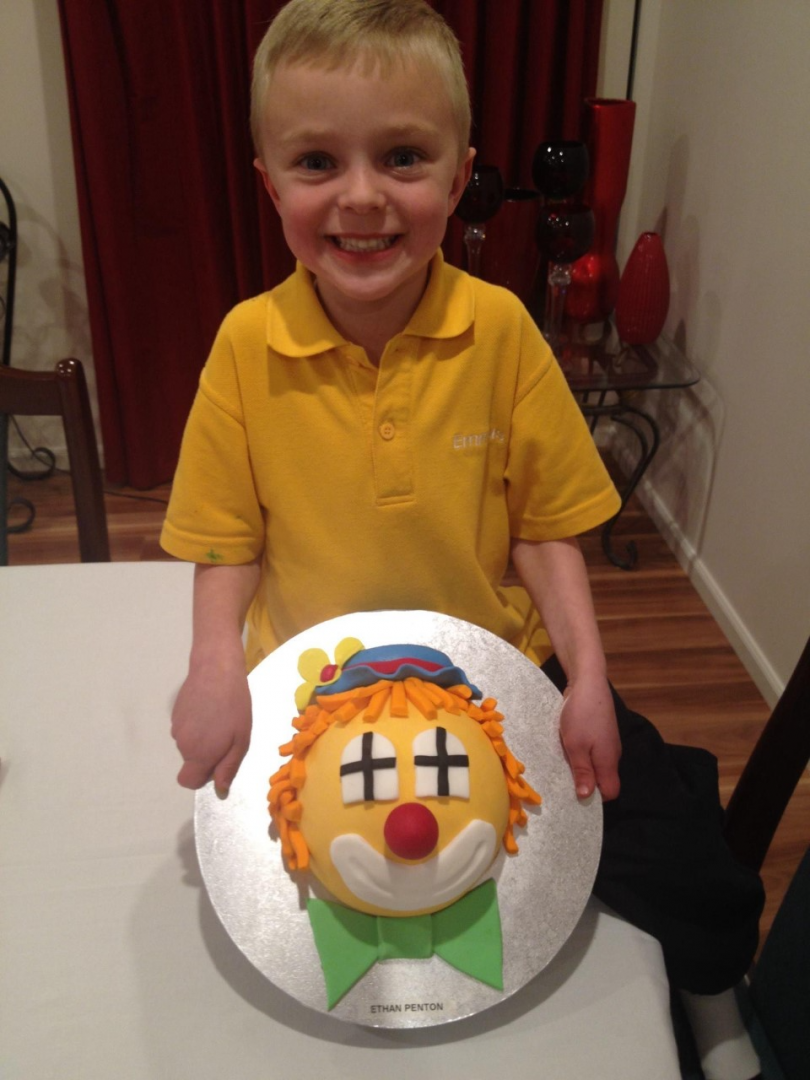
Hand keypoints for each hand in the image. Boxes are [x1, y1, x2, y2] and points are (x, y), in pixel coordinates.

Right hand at [170, 660, 251, 795]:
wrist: (216, 669)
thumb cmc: (234, 706)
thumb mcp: (241, 740)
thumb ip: (228, 767)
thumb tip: (220, 790)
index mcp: (198, 754)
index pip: (187, 781)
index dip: (202, 777)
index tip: (217, 762)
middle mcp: (182, 743)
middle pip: (191, 760)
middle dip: (206, 753)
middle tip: (226, 733)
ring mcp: (176, 726)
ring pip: (189, 743)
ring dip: (202, 736)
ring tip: (219, 716)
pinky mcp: (175, 711)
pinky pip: (186, 727)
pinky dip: (196, 723)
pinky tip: (209, 707)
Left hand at [558, 674, 620, 800]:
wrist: (588, 682)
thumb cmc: (581, 715)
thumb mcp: (576, 746)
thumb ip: (583, 772)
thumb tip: (585, 797)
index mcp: (609, 761)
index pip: (610, 792)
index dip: (595, 798)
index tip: (575, 796)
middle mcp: (612, 754)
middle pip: (603, 779)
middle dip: (585, 783)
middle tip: (564, 781)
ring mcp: (607, 742)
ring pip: (597, 764)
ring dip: (581, 767)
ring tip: (562, 763)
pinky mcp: (600, 732)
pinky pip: (593, 751)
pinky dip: (581, 753)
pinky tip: (567, 747)